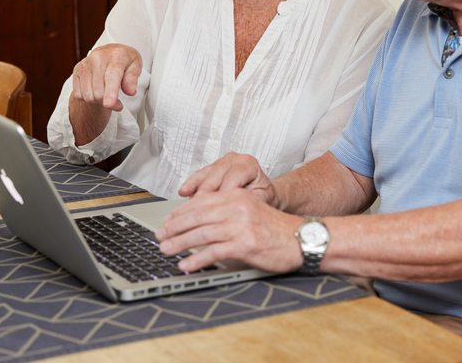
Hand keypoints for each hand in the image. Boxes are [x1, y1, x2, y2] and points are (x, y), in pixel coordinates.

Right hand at [71, 43, 141, 111]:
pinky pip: (79, 95)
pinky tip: (97, 92)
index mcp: (116, 56)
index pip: (112, 76)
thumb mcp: (136, 66)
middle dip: (109, 102)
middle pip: (99, 91)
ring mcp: (85, 64)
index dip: (110, 92)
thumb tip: (131, 91)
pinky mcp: (76, 70)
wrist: (111, 51)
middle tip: (117, 102)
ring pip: (88, 95)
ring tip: (107, 94)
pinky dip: (89, 99)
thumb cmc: (125, 61)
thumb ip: (132, 79)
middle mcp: (98, 58)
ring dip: (99, 101)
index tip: (109, 104)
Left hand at [156, 189, 302, 272]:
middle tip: (160, 237)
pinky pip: (213, 252)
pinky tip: (187, 265)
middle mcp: (237, 208)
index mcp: (237, 196)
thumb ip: (227, 212)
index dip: (180, 213)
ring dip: (179, 244)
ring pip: (201, 234)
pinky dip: (196, 260)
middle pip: (197, 217)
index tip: (167, 222)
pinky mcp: (244, 245)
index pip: (201, 202)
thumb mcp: (250, 210)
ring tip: (166, 251)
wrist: (301, 239)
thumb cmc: (276, 229)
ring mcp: (240, 226)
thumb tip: (199, 222)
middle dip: (174, 228)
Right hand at [178, 152, 278, 206]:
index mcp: (248, 163)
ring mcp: (221, 162)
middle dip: (205, 192)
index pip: (232, 178)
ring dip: (194, 188)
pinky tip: (183, 192)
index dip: (222, 194)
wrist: (262, 192)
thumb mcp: (263, 198)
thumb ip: (250, 200)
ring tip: (186, 201)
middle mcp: (234, 159)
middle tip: (197, 208)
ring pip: (205, 174)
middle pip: (215, 175)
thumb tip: (237, 207)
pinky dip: (190, 185)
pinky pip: (198, 176)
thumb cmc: (263, 195)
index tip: (215, 208)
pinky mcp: (210, 169)